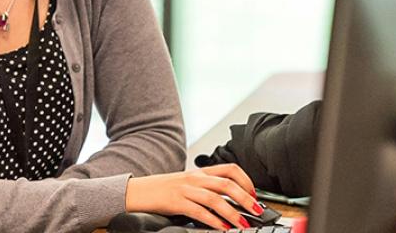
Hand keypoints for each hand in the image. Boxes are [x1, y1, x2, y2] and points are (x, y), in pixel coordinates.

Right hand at [125, 163, 262, 229]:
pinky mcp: (177, 202)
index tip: (254, 194)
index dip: (246, 180)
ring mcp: (186, 189)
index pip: (230, 169)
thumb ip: (206, 187)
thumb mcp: (188, 182)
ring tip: (243, 223)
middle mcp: (196, 178)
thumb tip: (229, 199)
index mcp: (200, 172)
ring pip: (216, 198)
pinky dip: (213, 221)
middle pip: (227, 184)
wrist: (138, 191)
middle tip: (257, 210)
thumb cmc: (164, 189)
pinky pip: (199, 211)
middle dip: (246, 198)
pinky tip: (222, 228)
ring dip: (233, 212)